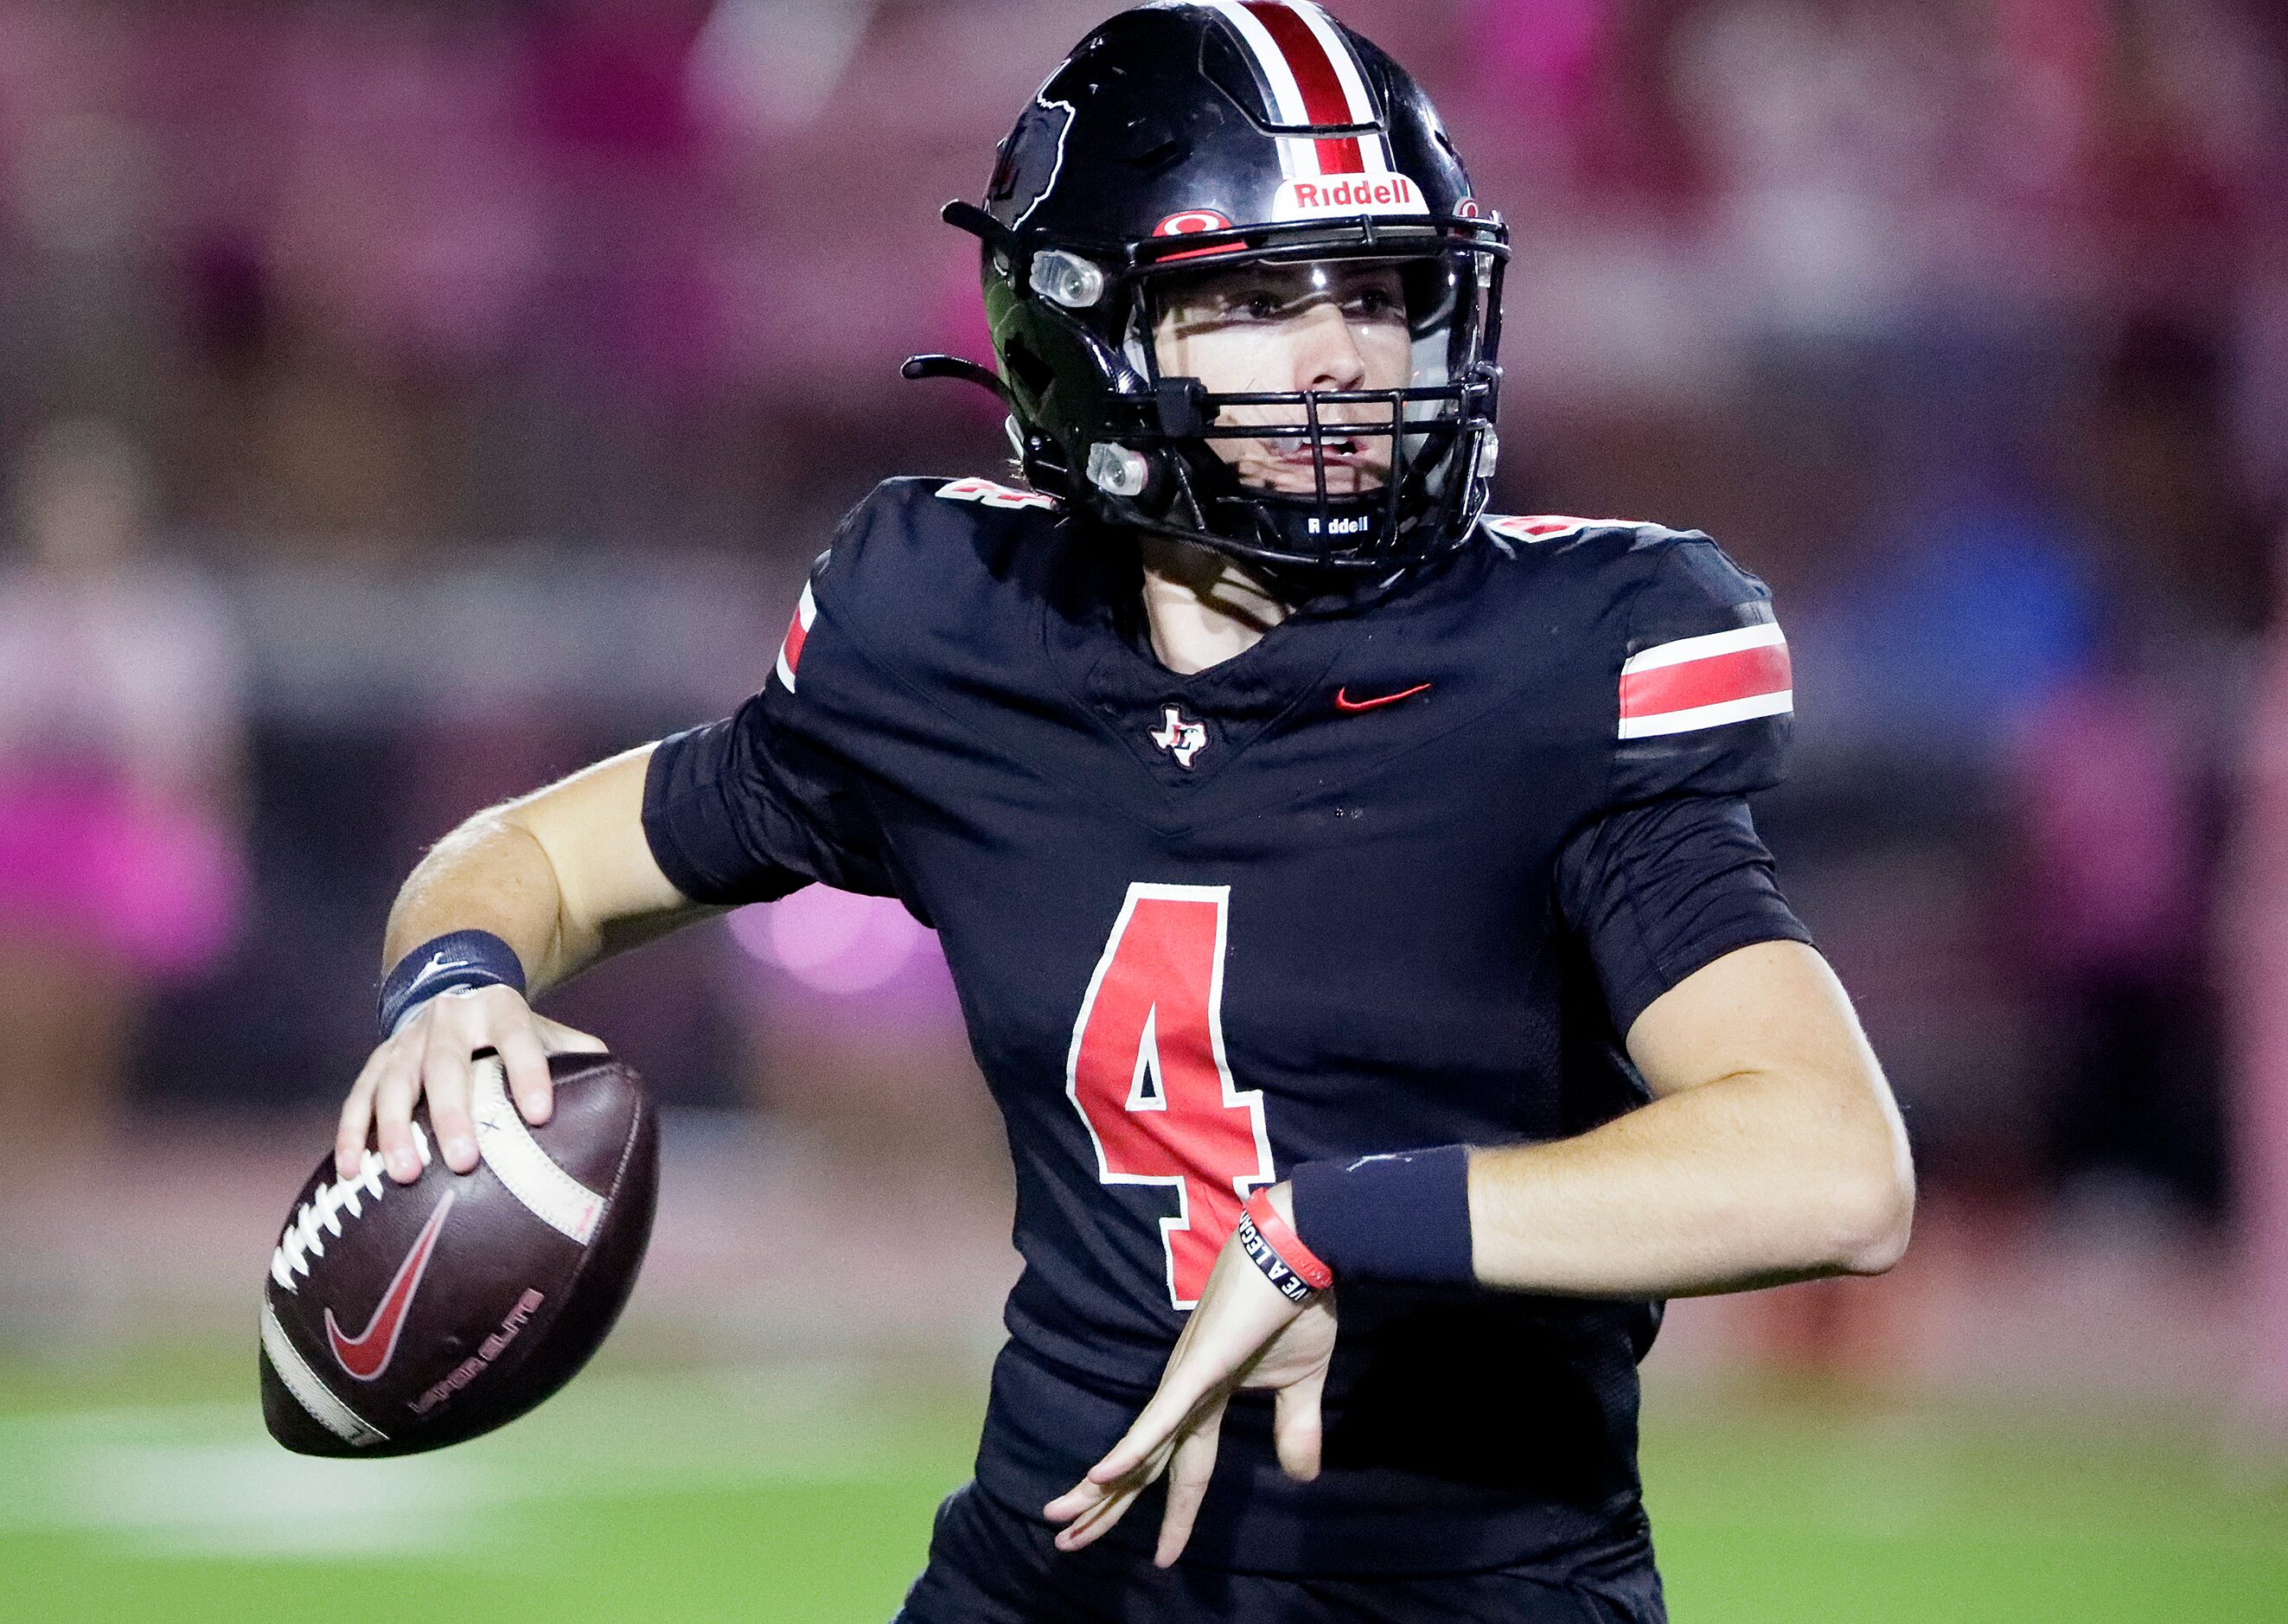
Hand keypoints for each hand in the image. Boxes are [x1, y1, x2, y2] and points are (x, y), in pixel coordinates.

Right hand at [335, 984, 606, 1183]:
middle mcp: (449, 1020)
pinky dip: (353, 1134)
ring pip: (394, 1082)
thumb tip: (622, 1093)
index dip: (530, 1073)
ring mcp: (407, 1040)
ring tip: (405, 1175)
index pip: (519, 1038)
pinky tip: (352, 1172)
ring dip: (395, 1129)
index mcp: (500, 1010)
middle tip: (463, 1162)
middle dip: (452, 1113)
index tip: (541, 1115)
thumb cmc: (512, 1032)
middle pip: (446, 1065)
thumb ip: (578, 1055)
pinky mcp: (376, 1061)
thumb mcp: (547, 1030)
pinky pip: (358, 1098)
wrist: (454, 989)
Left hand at [1043, 1183, 1334, 1567]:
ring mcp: (1186, 1378)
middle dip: (1104, 1509)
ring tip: (1062, 1523)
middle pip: (1139, 1465)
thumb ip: (1297, 1428)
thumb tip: (1302, 1477)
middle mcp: (1184, 1393)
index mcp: (1208, 1397)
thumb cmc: (1299, 1305)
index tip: (1162, 1559)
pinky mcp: (1198, 1365)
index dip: (1176, 1516)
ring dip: (1101, 1492)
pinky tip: (1101, 1477)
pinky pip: (1163, 1416)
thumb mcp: (1304, 1383)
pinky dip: (1133, 1448)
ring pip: (1138, 1450)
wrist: (1302, 1250)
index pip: (1186, 1469)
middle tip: (1065, 1542)